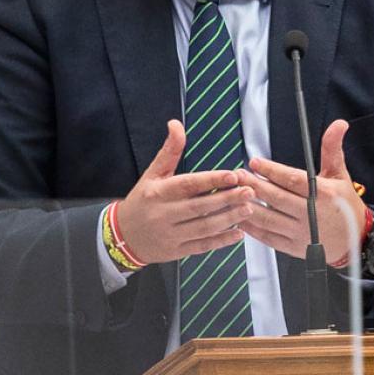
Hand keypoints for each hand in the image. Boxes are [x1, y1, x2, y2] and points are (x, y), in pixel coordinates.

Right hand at [116, 120, 257, 264]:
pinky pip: (202, 246)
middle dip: (227, 199)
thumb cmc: (142, 200)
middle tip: (249, 192)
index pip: (189, 185)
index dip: (212, 180)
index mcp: (158, 192)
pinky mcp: (177, 251)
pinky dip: (221, 241)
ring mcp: (170, 235)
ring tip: (248, 209)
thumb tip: (176, 123)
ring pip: (204, 227)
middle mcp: (164, 214)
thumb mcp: (152, 173)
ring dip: (228, 219)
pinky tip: (238, 233)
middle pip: (200, 207)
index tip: (233, 176)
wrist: (123, 235)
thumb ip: (169, 150)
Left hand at [235, 119, 367, 263]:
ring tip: (235, 193)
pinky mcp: (294, 247)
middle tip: (238, 175)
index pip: (293, 180)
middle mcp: (311, 214)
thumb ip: (332, 149)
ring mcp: (302, 233)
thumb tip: (338, 125)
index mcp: (323, 194)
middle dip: (254, 185)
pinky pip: (268, 237)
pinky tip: (241, 216)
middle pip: (277, 198)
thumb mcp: (340, 175)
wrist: (356, 241)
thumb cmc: (346, 205)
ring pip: (269, 218)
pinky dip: (252, 228)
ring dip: (249, 206)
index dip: (272, 170)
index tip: (255, 162)